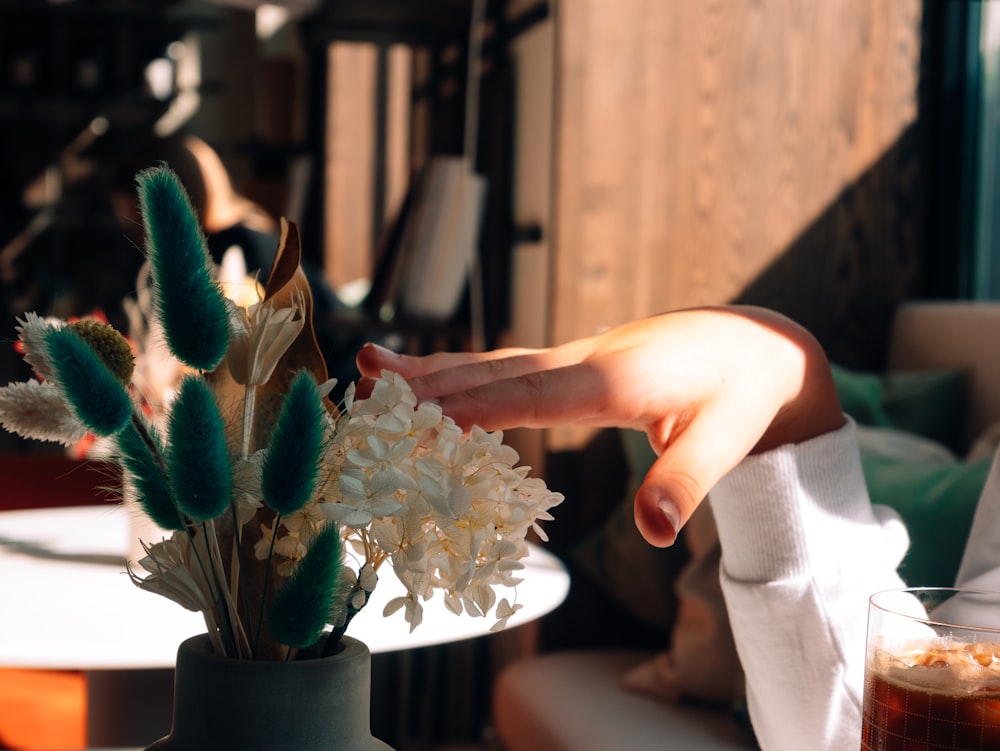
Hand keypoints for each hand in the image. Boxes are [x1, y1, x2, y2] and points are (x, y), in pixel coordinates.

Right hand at [356, 306, 843, 547]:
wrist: (753, 344)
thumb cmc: (742, 394)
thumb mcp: (728, 439)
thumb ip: (685, 481)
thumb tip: (654, 531)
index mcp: (616, 379)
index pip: (534, 395)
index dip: (475, 407)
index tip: (419, 418)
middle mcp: (583, 359)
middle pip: (494, 373)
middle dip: (428, 382)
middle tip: (363, 382)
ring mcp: (573, 356)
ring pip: (491, 363)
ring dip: (431, 369)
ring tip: (371, 368)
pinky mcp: (570, 362)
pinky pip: (504, 367)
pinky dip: (459, 371)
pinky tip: (427, 376)